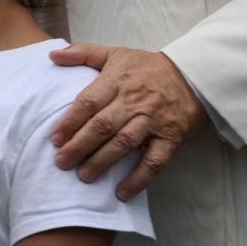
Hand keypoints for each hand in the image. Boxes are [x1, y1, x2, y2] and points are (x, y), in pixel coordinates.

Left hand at [49, 44, 204, 198]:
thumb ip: (83, 53)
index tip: (55, 138)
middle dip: (80, 145)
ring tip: (84, 176)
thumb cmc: (147, 68)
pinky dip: (139, 178)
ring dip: (103, 161)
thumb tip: (52, 54)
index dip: (71, 121)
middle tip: (61, 162)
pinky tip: (122, 192)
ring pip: (124, 143)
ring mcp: (153, 121)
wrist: (193, 75)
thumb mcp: (115, 53)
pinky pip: (154, 161)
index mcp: (117, 81)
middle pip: (103, 125)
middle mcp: (133, 102)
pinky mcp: (170, 138)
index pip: (89, 102)